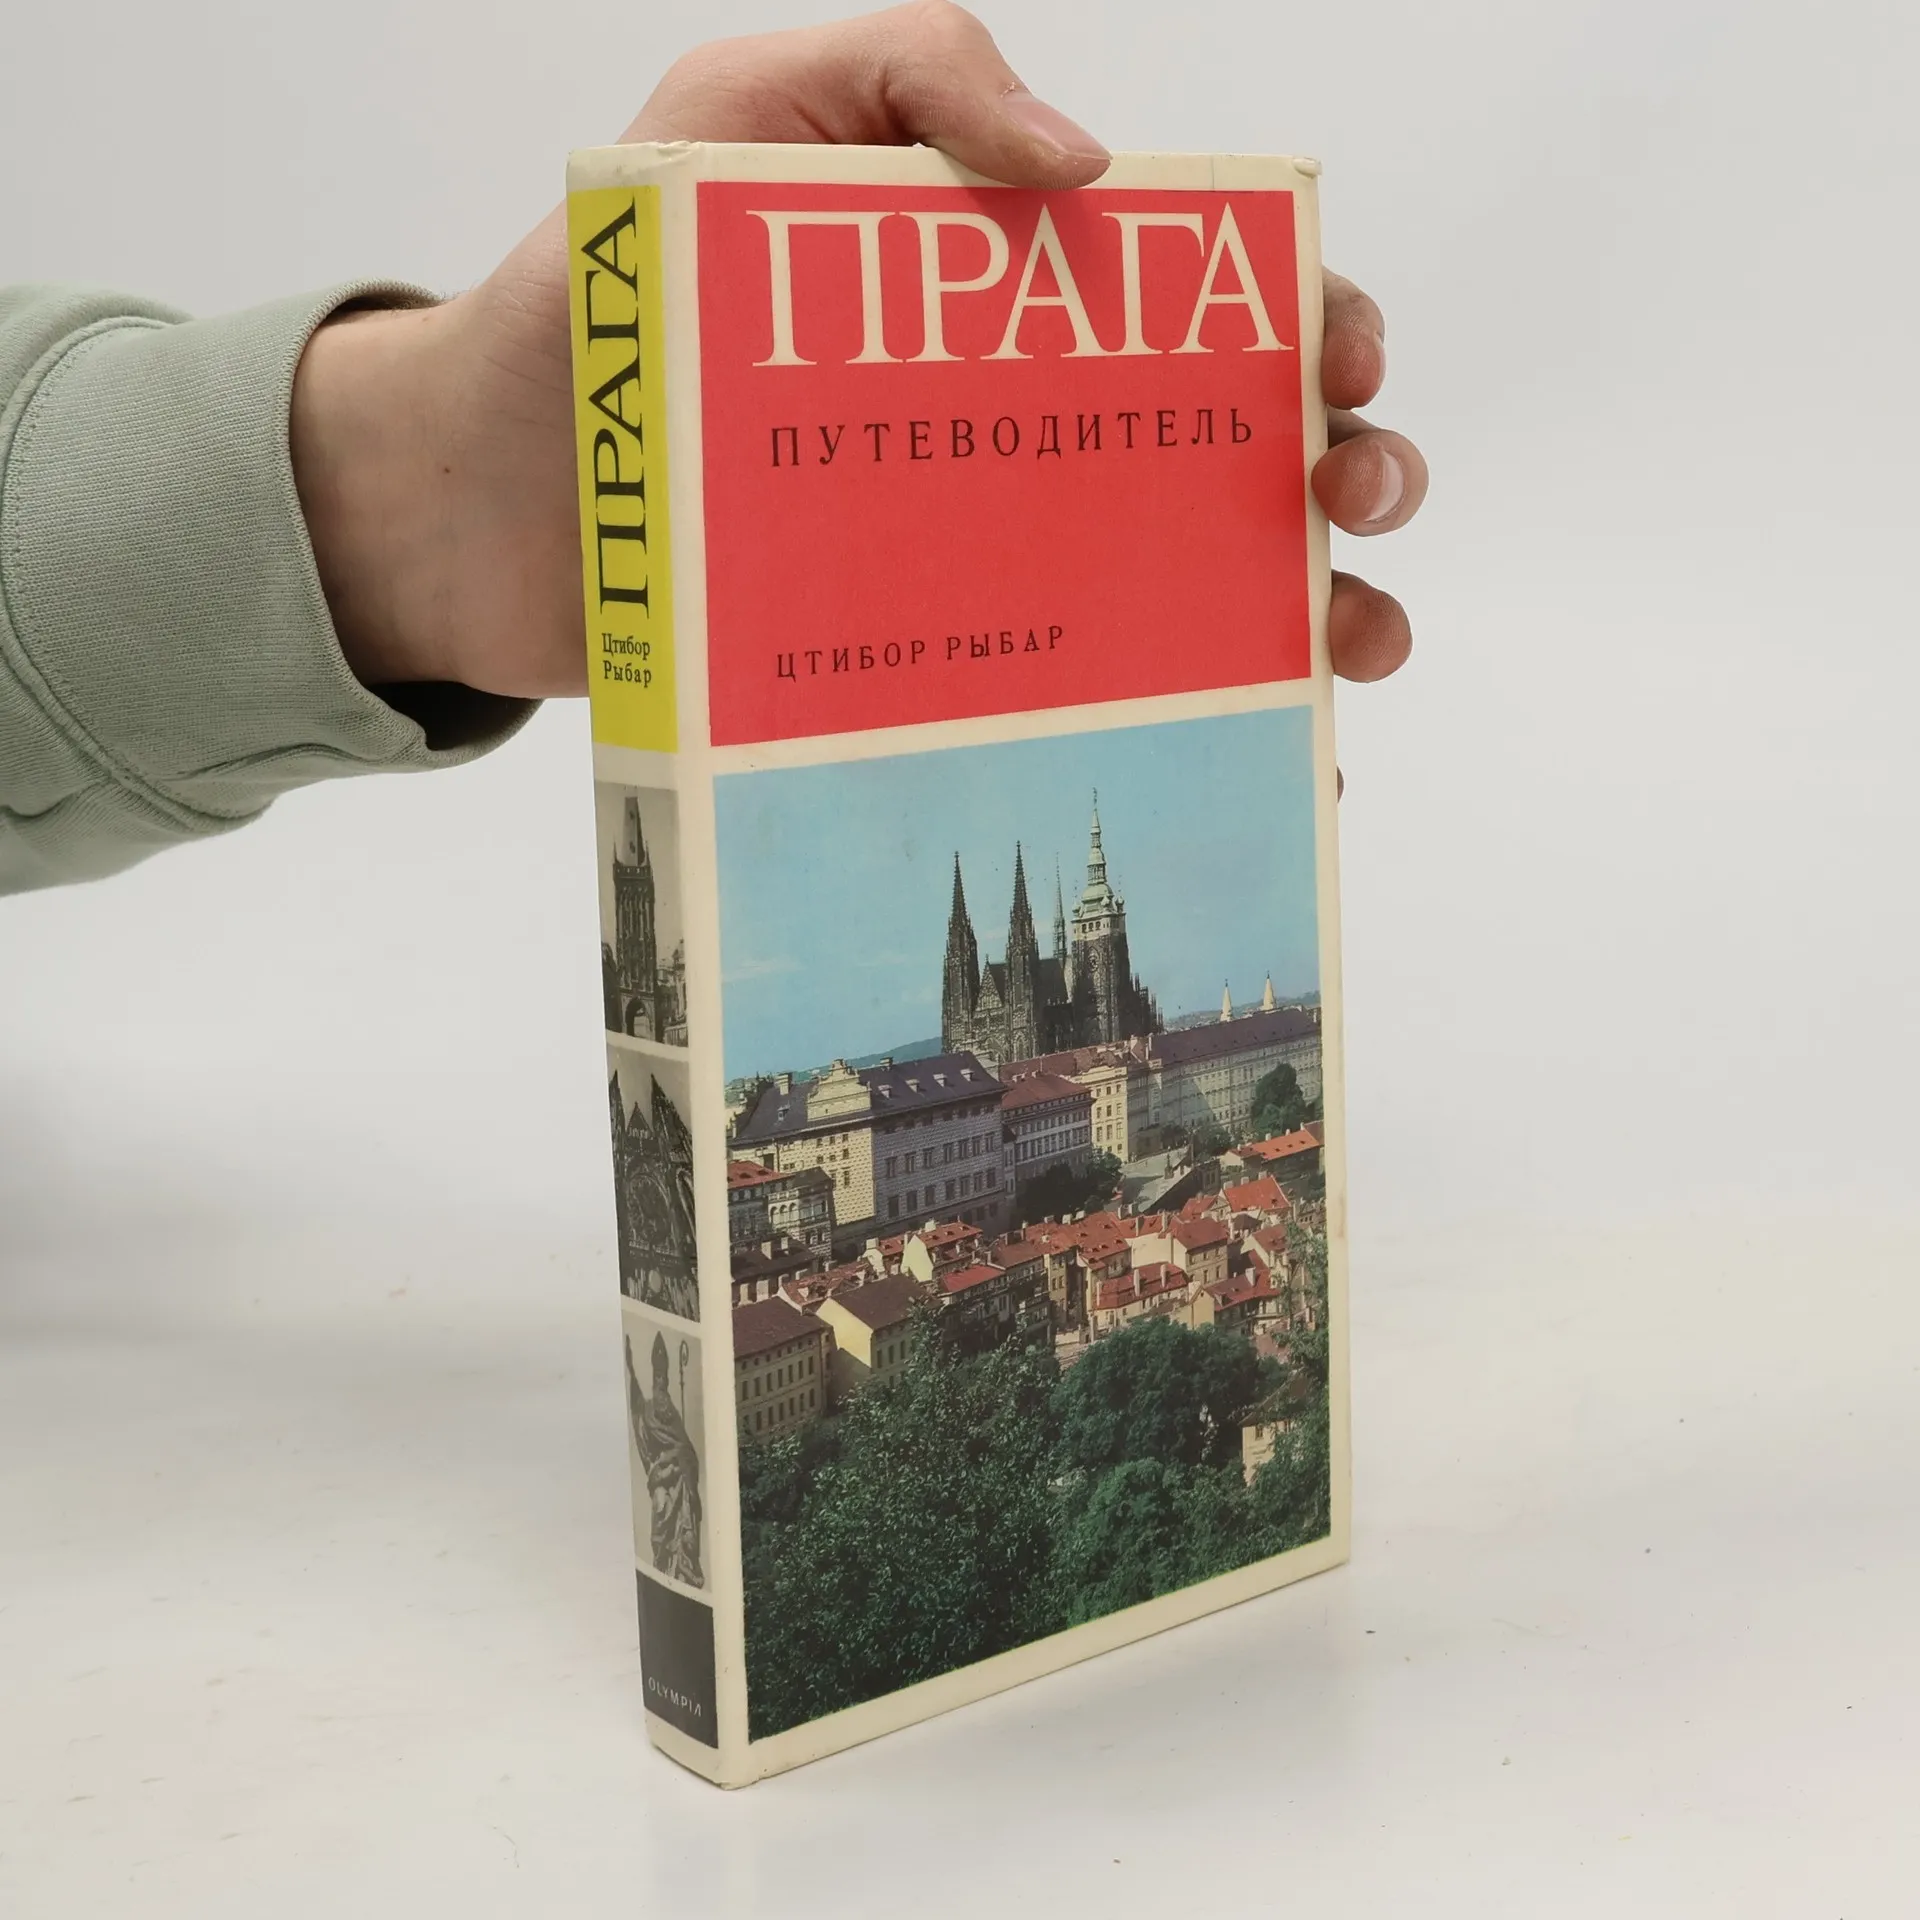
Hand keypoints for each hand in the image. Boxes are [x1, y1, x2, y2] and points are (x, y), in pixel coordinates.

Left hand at [290, 1, 1425, 698]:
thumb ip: (911, 78)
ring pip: (1193, 596)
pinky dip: (1191, 744)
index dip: (1303, 326)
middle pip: (1232, 454)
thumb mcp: (738, 117)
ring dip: (1309, 618)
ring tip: (1350, 644)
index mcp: (1010, 303)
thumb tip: (1096, 168)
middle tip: (1343, 498)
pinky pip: (1087, 712)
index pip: (1202, 306)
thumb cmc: (601, 299)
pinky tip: (1268, 772)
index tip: (1336, 363)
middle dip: (1341, 467)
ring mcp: (989, 569)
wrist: (478, 498)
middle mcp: (1024, 440)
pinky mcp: (939, 678)